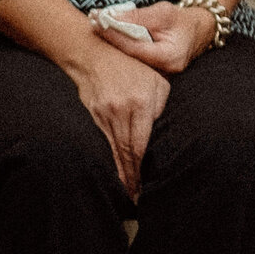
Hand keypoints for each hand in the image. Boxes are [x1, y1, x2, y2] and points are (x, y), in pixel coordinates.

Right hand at [62, 37, 171, 197]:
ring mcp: (103, 114)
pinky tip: (112, 172)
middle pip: (125, 152)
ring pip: (111, 149)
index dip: (141, 168)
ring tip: (126, 192)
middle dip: (130, 177)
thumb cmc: (134, 68)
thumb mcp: (158, 82)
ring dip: (118, 172)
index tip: (144, 186)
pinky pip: (102, 141)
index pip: (140, 144)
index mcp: (140, 103)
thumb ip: (161, 109)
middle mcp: (119, 111)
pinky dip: (107, 158)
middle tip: (135, 199)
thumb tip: (162, 133)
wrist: (95, 54)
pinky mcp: (92, 115)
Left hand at [93, 1, 211, 76]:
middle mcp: (163, 71)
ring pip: (128, 60)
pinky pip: (131, 61)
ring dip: (112, 42)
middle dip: (109, 38)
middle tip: (93, 21)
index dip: (114, 34)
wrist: (198, 31)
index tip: (98, 21)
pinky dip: (120, 47)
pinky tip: (108, 36)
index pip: (133, 48)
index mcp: (168, 57)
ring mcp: (156, 76)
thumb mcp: (164, 12)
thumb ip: (138, 16)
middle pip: (128, 57)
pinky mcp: (150, 74)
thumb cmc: (182, 20)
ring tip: (97, 26)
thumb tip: (111, 17)